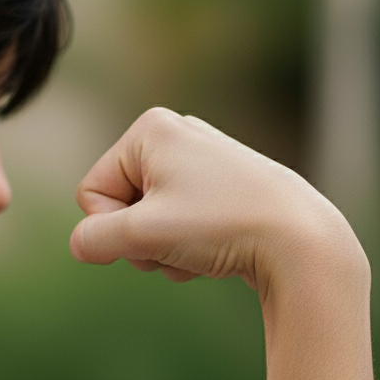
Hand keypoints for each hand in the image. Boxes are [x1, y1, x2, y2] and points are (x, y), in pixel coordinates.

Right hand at [69, 108, 360, 295]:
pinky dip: (185, 245)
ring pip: (147, 221)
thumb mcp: (141, 235)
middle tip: (177, 244)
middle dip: (139, 239)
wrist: (299, 241)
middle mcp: (174, 133)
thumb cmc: (220, 226)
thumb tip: (80, 244)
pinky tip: (215, 250)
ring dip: (162, 248)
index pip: (90, 192)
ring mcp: (199, 159)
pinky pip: (175, 223)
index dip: (111, 226)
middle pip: (118, 206)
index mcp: (149, 128)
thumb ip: (94, 239)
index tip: (153, 231)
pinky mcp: (219, 186)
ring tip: (201, 248)